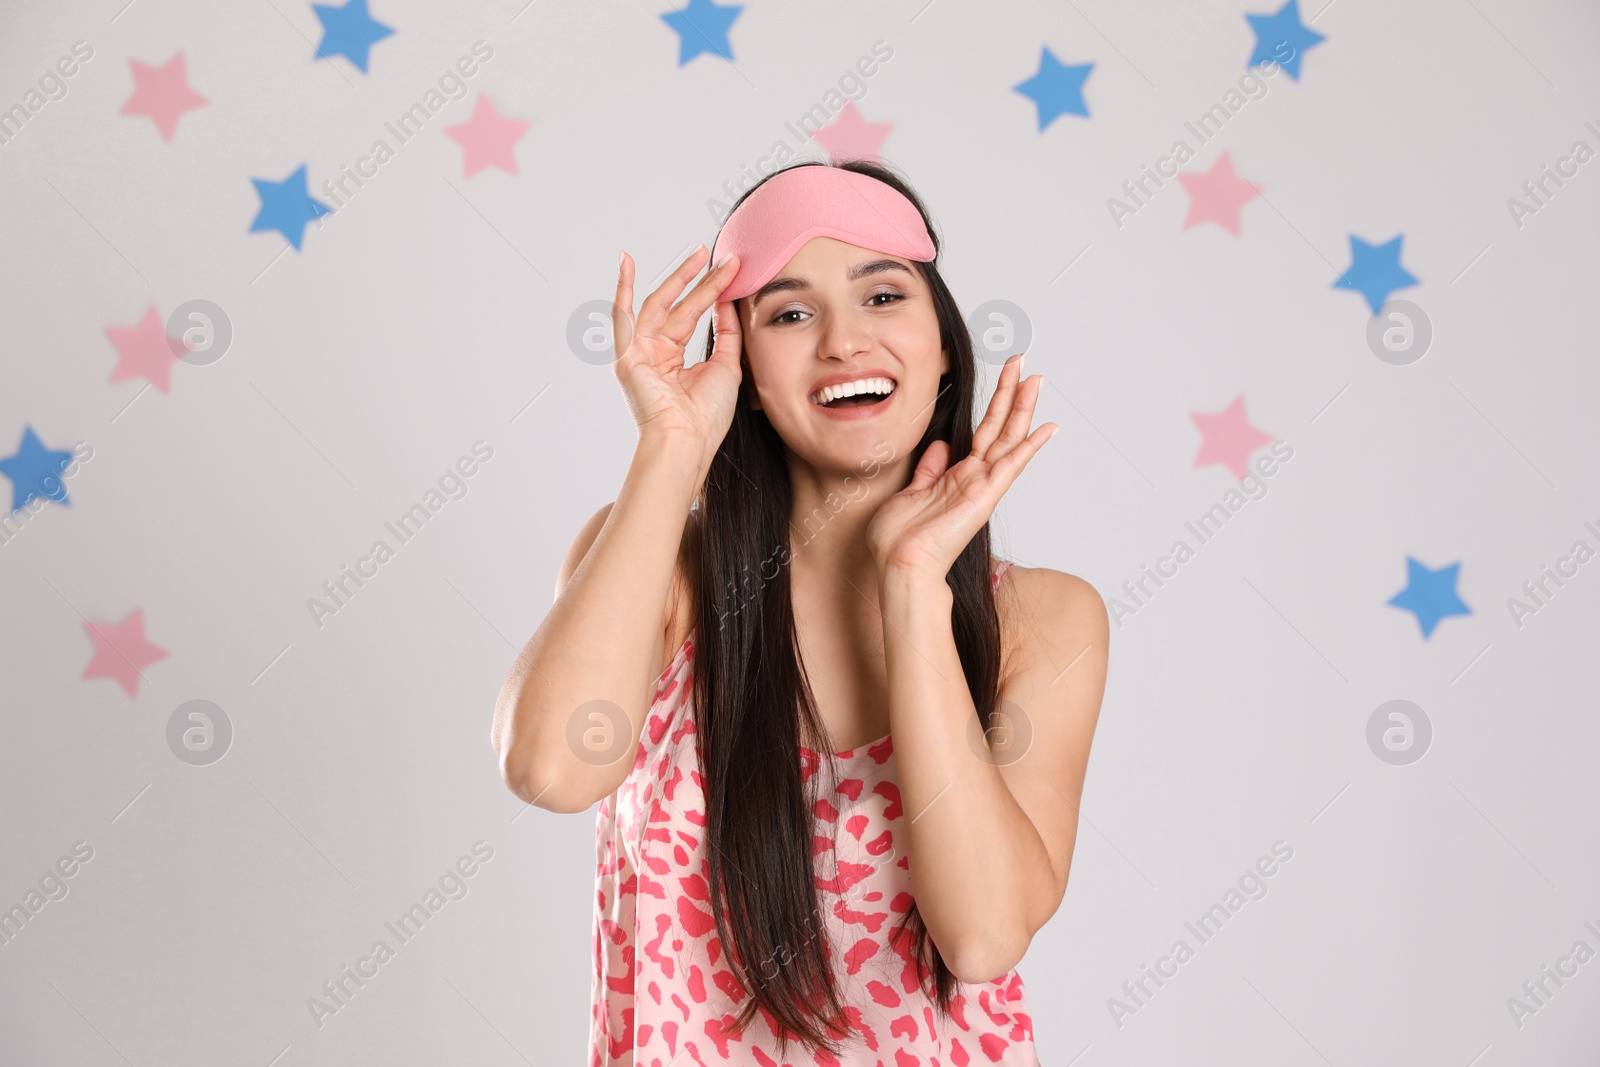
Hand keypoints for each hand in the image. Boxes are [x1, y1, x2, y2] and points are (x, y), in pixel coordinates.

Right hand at [612, 245, 742, 461]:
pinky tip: (626, 263)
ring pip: (660, 305)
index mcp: (674, 358)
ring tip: (700, 254)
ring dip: (679, 278)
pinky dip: (623, 290)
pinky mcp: (627, 356)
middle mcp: (654, 352)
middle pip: (678, 305)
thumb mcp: (726, 365)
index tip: (733, 270)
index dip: (713, 291)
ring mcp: (639, 352)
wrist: (688, 441)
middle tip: (717, 253)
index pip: (694, 315)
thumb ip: (726, 332)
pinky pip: (624, 317)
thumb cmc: (706, 416)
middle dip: (699, 279)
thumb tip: (726, 300)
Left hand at [866, 354, 1056, 579]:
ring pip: (1008, 438)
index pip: (982, 432)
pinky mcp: (984, 496)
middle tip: (1026, 363)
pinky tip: (1048, 427)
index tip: (1006, 377)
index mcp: (957, 477)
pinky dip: (1029, 446)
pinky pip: (1010, 465)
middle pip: (999, 427)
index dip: (994, 404)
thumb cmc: (900, 539)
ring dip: (1022, 407)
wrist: (901, 565)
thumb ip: (929, 469)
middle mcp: (974, 479)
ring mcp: (982, 487)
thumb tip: (940, 446)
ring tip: (1037, 379)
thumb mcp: (911, 492)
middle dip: (1012, 393)